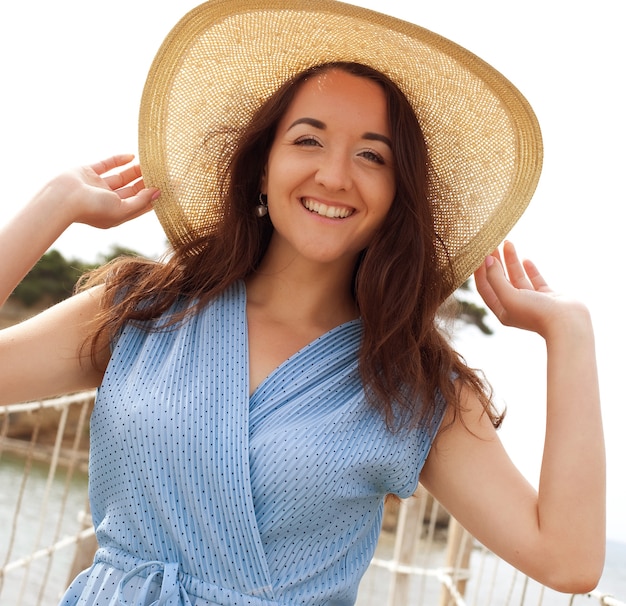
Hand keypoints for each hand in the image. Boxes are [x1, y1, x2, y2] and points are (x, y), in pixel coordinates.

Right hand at [45, 154, 158, 228]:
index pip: (140, 205)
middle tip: (162, 172)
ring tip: (151, 162)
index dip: (153, 198)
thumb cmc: (93, 209)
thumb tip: (158, 193)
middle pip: (132, 190)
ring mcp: (97, 186)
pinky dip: (118, 160)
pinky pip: (106, 165)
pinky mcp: (88, 172)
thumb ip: (140, 201)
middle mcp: (107, 201)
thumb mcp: (122, 209)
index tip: (169, 189)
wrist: (62, 199)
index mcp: (116, 214)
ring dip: (135, 170)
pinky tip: (132, 156)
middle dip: (146, 182)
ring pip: (121, 177)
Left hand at [474, 241, 588, 338]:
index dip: (480, 271)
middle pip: (500, 280)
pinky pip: (535, 280)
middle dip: (495, 262)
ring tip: (508, 243)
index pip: (485, 288)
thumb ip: (496, 278)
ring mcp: (532, 301)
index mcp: (502, 310)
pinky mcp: (547, 297)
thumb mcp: (509, 296)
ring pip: (517, 277)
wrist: (568, 323)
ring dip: (512, 261)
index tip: (478, 254)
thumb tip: (488, 260)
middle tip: (492, 244)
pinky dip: (530, 270)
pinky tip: (526, 259)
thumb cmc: (536, 313)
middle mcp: (515, 306)